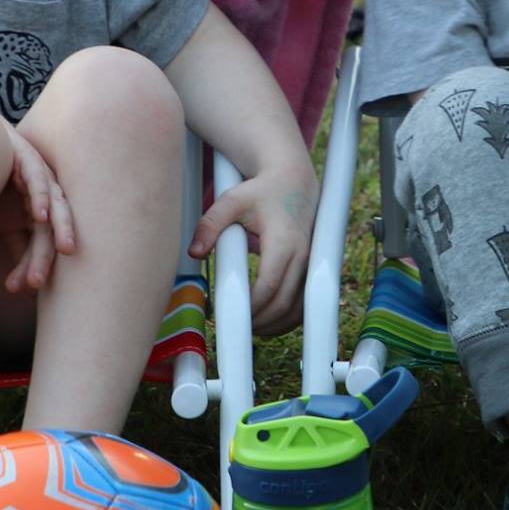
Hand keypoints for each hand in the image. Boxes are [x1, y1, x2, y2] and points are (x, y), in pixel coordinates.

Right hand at [0, 124, 75, 292]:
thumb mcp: (4, 223)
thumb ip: (19, 248)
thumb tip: (24, 287)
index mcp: (42, 212)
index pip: (43, 243)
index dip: (36, 266)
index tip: (30, 292)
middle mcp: (46, 195)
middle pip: (57, 227)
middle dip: (53, 254)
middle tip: (47, 282)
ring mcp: (40, 176)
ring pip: (55, 205)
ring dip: (59, 229)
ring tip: (65, 250)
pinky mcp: (29, 158)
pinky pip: (39, 180)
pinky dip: (41, 197)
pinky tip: (41, 216)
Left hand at [187, 160, 318, 333]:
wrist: (294, 181)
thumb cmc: (261, 191)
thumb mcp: (231, 200)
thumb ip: (210, 224)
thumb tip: (194, 252)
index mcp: (285, 241)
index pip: (270, 286)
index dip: (252, 307)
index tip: (231, 314)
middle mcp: (304, 255)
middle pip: (284, 303)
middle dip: (260, 321)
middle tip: (235, 328)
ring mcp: (312, 264)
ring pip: (298, 308)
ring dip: (275, 325)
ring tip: (249, 328)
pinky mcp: (314, 269)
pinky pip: (304, 303)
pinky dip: (288, 318)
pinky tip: (268, 322)